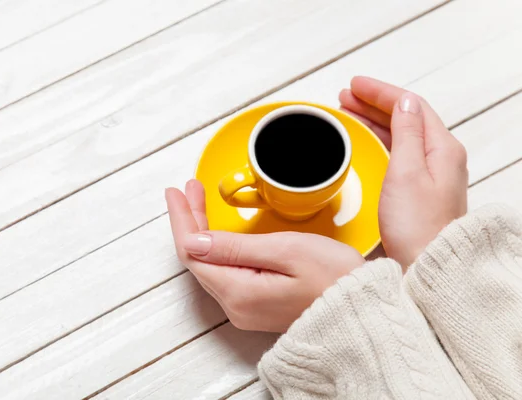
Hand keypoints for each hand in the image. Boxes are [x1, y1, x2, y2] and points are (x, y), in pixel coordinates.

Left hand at [165, 180, 364, 332]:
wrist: (363, 311)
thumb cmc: (334, 278)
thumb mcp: (286, 251)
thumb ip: (236, 247)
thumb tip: (194, 240)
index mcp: (238, 292)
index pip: (192, 252)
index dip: (182, 219)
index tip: (177, 192)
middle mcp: (235, 306)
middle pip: (198, 258)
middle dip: (190, 220)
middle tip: (190, 188)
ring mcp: (245, 309)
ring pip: (210, 264)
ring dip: (203, 231)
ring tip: (199, 201)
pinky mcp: (255, 305)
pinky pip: (225, 272)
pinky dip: (218, 247)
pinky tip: (219, 232)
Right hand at [339, 77, 467, 266]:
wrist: (427, 266)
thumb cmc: (418, 227)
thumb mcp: (406, 172)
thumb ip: (405, 133)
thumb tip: (405, 102)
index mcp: (441, 148)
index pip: (410, 105)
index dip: (380, 92)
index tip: (355, 84)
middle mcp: (440, 158)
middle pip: (405, 118)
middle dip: (374, 104)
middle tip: (346, 96)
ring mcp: (431, 175)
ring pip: (400, 134)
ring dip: (374, 121)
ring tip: (349, 113)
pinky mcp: (419, 190)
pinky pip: (398, 153)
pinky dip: (379, 140)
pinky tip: (365, 142)